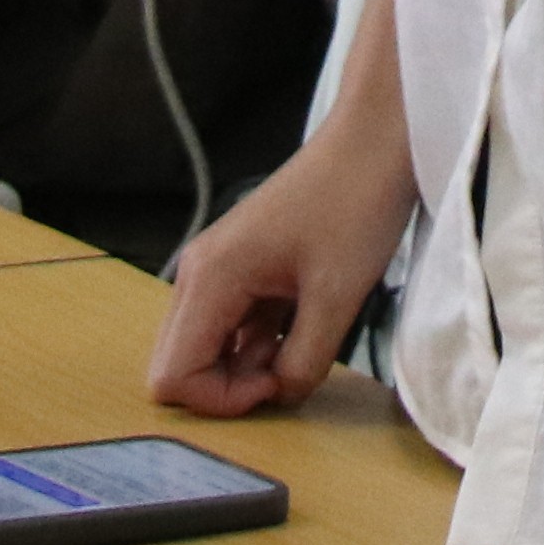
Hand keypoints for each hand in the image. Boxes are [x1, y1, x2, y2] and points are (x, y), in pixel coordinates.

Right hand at [145, 108, 416, 415]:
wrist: (371, 144)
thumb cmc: (355, 204)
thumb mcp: (336, 298)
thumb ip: (302, 363)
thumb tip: (281, 396)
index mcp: (210, 277)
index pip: (172, 378)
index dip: (221, 401)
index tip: (276, 382)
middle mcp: (199, 274)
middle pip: (180, 366)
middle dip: (231, 388)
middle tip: (290, 368)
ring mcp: (217, 270)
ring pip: (207, 350)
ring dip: (250, 364)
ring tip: (305, 333)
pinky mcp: (240, 269)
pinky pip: (233, 328)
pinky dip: (263, 341)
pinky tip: (304, 319)